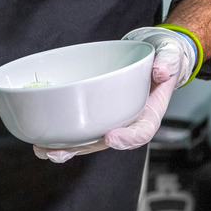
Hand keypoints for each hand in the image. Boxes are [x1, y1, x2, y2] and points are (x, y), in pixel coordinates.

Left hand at [34, 27, 196, 162]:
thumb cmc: (161, 61)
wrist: (151, 58)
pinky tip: (39, 138)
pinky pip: (77, 129)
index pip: (141, 132)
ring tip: (43, 151)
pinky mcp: (93, 114)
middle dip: (81, 150)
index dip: (127, 138)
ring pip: (86, 141)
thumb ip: (168, 62)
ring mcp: (108, 120)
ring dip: (63, 148)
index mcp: (148, 114)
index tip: (111, 136)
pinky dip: (59, 136)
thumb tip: (161, 71)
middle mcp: (126, 122)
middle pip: (104, 144)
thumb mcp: (171, 57)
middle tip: (59, 153)